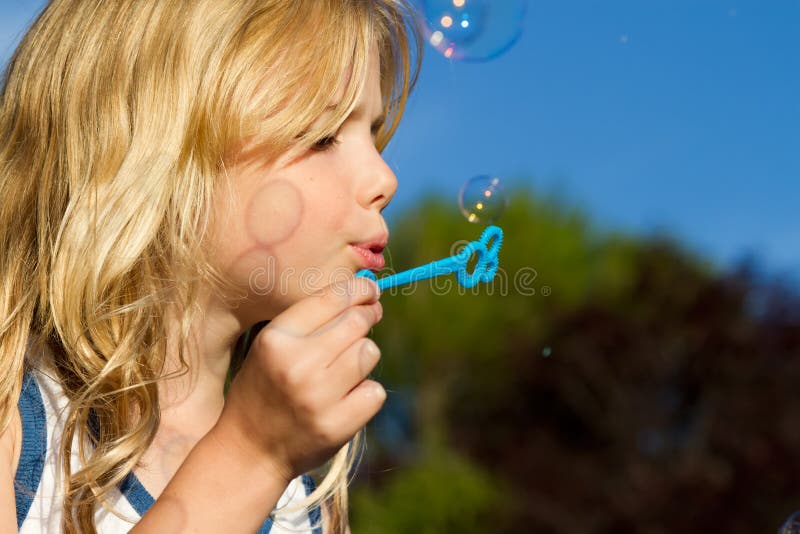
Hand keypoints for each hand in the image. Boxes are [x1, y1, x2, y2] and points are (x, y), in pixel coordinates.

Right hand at [217, 277, 384, 481]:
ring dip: (364, 355)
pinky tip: (347, 398)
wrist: (249, 451)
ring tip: (347, 366)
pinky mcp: (337, 425)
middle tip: (370, 316)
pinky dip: (367, 393)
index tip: (370, 290)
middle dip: (367, 316)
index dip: (358, 290)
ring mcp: (319, 397)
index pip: (330, 299)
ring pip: (369, 352)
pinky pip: (374, 392)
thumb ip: (308, 322)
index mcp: (276, 339)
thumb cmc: (264, 390)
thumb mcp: (269, 347)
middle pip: (356, 322)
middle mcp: (298, 365)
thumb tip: (362, 295)